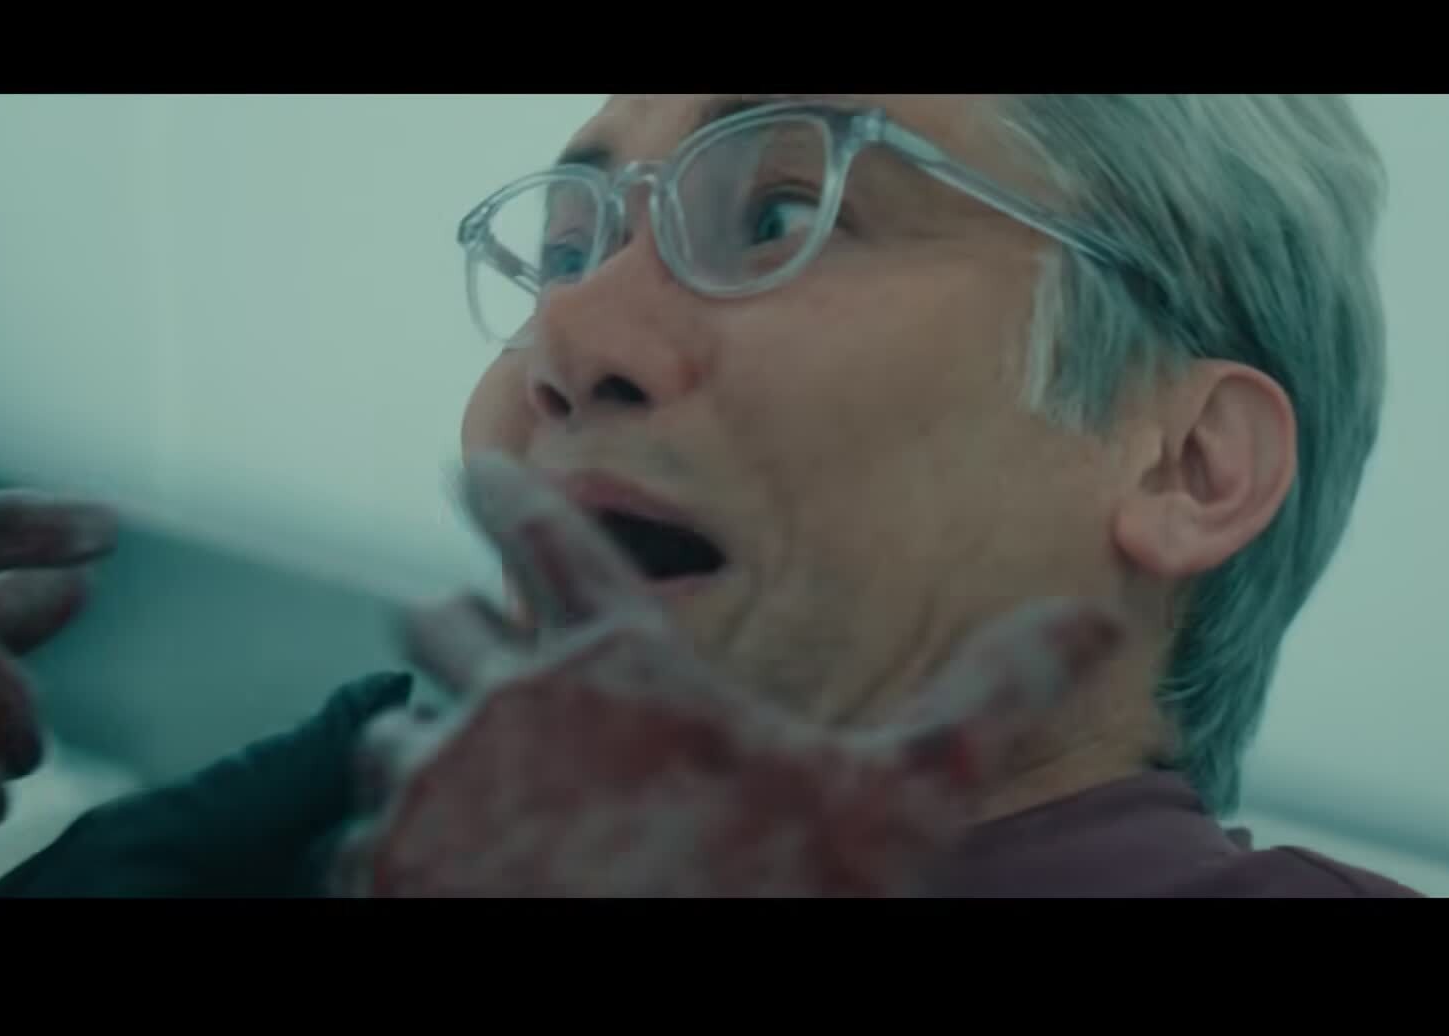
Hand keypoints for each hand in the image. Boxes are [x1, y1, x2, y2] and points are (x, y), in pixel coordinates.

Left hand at [330, 455, 1121, 897]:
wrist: (657, 999)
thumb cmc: (776, 904)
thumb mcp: (895, 807)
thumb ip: (982, 704)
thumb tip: (1091, 616)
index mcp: (617, 660)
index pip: (541, 532)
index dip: (502, 488)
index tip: (471, 466)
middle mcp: (505, 707)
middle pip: (436, 621)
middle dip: (450, 619)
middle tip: (462, 626)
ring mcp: (433, 794)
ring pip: (389, 730)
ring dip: (417, 739)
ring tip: (451, 770)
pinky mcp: (387, 874)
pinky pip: (357, 832)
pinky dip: (385, 836)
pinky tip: (428, 863)